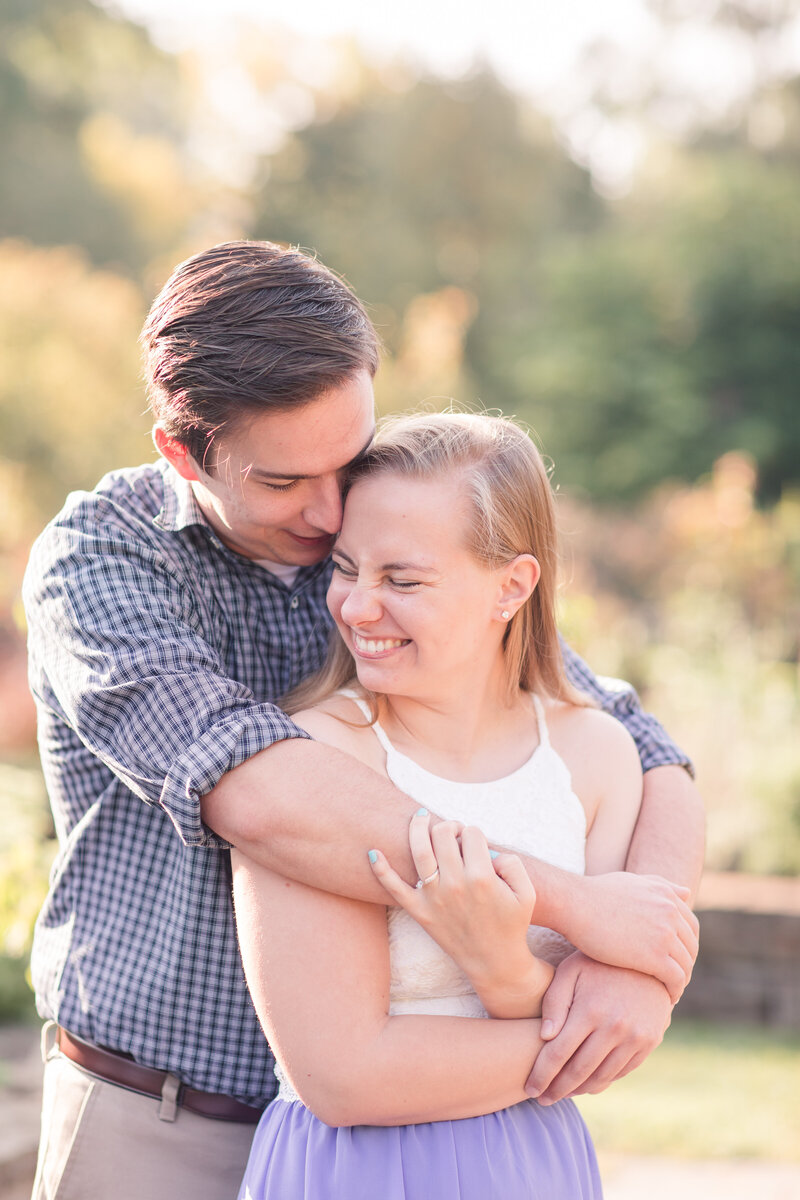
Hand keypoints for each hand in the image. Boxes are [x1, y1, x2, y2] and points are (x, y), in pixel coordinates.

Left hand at [369, 814, 551, 1015]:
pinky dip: (380, 868)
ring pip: (419, 850)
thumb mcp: (526, 892)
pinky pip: (393, 888)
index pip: (472, 834)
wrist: (495, 963)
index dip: (475, 834)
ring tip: (420, 817)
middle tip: (454, 833)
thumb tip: (486, 849)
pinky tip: (372, 851)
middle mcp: (455, 885)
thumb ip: (512, 862)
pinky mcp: (419, 911)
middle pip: (443, 834)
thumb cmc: (512, 924)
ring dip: (417, 828)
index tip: (477, 845)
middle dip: (449, 825)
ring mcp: (434, 898)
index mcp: (482, 877)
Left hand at [525, 952, 672, 1103]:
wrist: (647, 955)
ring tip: (561, 1093)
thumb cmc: (599, 962)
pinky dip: (603, 1081)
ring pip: (602, 1077)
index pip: (557, 1054)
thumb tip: (544, 1037)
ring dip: (579, 1090)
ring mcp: (636, 1037)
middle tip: (541, 1100)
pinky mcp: (650, 1041)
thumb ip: (554, 1002)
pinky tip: (587, 1083)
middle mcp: (615, 1027)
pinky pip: (622, 1071)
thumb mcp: (571, 970)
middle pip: (578, 1072)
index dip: (540, 1076)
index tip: (528, 1089)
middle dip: (556, 1090)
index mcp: (590, 1010)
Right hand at [563, 872, 698, 1002]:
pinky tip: (665, 999)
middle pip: (691, 947)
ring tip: (668, 992)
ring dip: (681, 981)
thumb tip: (686, 892)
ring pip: (686, 965)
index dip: (686, 945)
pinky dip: (675, 991)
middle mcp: (671, 913)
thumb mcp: (632, 881)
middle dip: (685, 964)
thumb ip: (660, 885)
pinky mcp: (654, 956)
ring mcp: (665, 934)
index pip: (690, 927)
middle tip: (673, 979)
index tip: (675, 958)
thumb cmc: (595, 893)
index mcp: (666, 895)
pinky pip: (676, 979)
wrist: (574, 904)